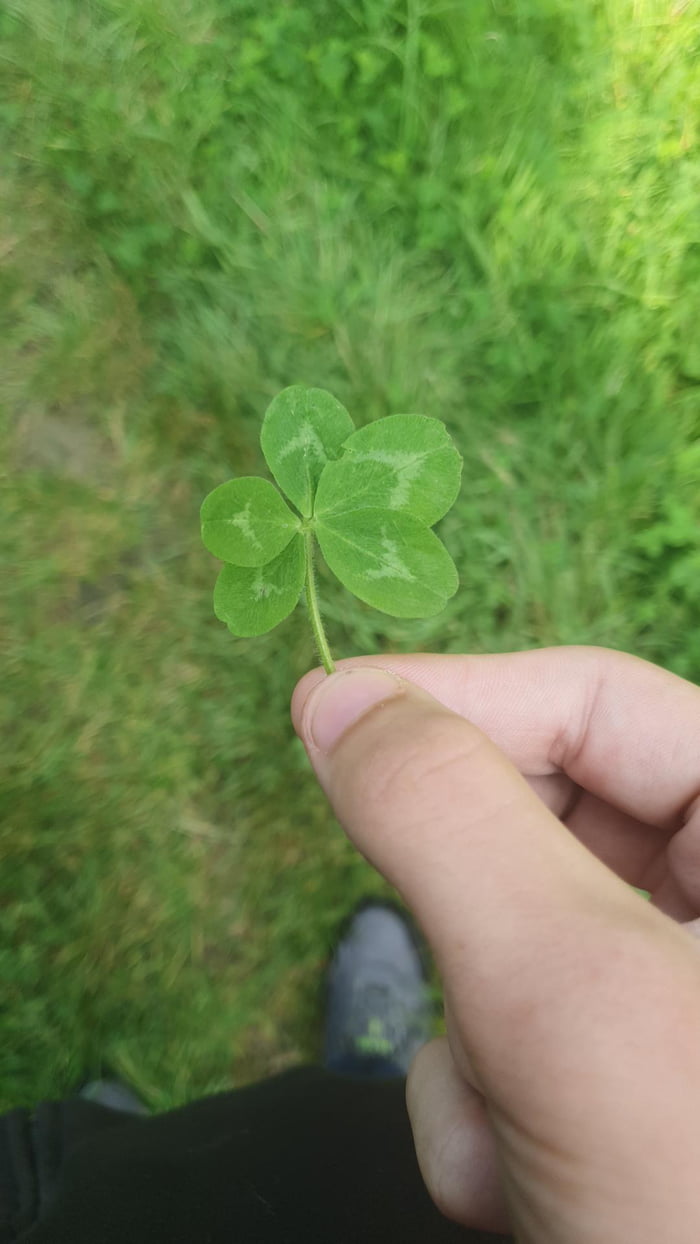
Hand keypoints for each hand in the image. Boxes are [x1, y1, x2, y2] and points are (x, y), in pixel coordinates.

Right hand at [292, 647, 699, 1242]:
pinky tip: (515, 1182)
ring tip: (510, 1139)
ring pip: (513, 937)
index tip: (320, 716)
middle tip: (439, 972)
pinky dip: (486, 1103)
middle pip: (550, 819)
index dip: (453, 698)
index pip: (596, 701)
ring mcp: (678, 996)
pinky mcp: (629, 1078)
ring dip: (475, 1033)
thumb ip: (443, 818)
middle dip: (469, 909)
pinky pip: (516, 1034)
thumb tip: (335, 699)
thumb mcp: (568, 994)